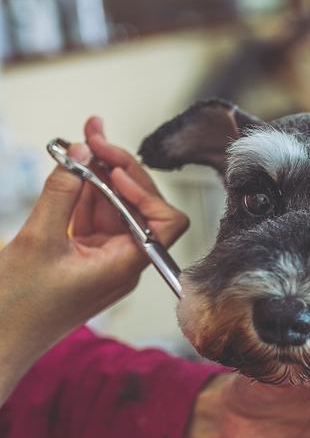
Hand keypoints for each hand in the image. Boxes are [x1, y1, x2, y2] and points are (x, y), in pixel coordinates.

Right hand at [0, 118, 187, 400]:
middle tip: (91, 131)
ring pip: (112, 207)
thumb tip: (81, 152)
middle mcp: (123, 261)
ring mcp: (103, 258)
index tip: (112, 169)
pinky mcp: (81, 256)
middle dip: (118, 167)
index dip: (145, 190)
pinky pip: (91, 218)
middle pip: (138, 206)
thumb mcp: (37, 241)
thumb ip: (62, 193)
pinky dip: (81, 193)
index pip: (165, 221)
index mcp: (127, 264)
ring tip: (77, 140)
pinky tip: (69, 167)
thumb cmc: (17, 306)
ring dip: (96, 173)